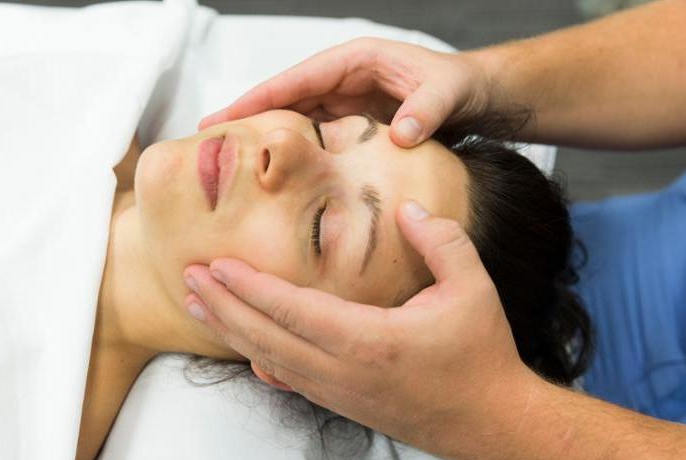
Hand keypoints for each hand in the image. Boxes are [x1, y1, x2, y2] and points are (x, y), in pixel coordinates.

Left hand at [183, 200, 536, 454]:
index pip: (293, 310)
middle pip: (266, 337)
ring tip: (197, 307)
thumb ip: (441, 241)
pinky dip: (259, 360)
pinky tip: (244, 350)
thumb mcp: (472, 288)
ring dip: (231, 332)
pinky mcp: (343, 404)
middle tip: (187, 278)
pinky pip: (290, 381)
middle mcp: (344, 371)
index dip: (250, 287)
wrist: (489, 423)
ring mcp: (339, 393)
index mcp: (370, 340)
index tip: (215, 265)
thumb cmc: (481, 355)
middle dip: (222, 307)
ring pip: (270, 360)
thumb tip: (408, 209)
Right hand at [197, 37, 492, 147]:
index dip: (261, 96)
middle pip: (286, 98)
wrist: (475, 98)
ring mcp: (344, 101)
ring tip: (232, 161)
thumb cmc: (459, 84)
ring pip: (295, 119)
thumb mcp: (447, 92)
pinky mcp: (351, 123)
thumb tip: (400, 136)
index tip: (228, 115)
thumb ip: (425, 111)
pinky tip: (275, 172)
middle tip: (210, 141)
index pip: (298, 78)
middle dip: (249, 117)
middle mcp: (343, 79)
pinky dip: (293, 151)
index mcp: (356, 60)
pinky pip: (314, 136)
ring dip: (266, 138)